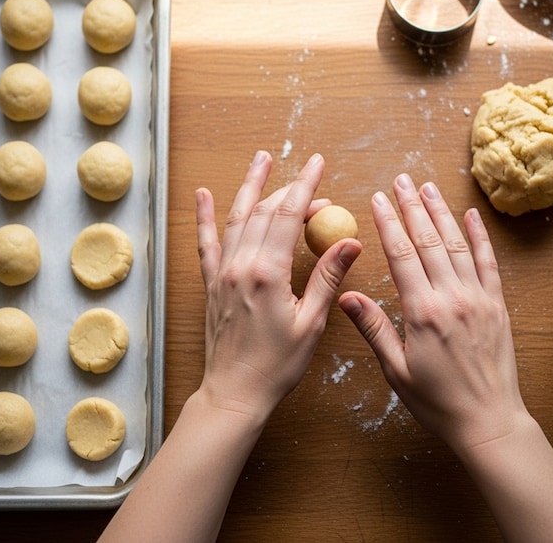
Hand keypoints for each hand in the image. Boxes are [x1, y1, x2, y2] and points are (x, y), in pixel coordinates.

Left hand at [197, 151, 361, 421]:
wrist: (234, 392)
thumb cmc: (276, 365)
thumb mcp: (311, 323)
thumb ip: (328, 278)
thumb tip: (350, 242)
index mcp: (267, 273)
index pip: (289, 216)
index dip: (306, 187)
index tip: (318, 164)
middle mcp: (240, 265)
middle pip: (266, 213)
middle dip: (291, 191)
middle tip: (312, 180)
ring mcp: (222, 272)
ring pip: (237, 218)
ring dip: (250, 187)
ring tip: (261, 160)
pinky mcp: (212, 283)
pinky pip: (206, 242)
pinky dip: (204, 216)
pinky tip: (203, 194)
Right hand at [339, 174, 527, 452]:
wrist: (488, 422)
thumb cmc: (438, 402)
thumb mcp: (396, 370)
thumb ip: (373, 329)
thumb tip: (346, 297)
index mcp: (423, 312)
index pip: (402, 255)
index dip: (389, 223)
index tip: (379, 199)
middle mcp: (452, 297)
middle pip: (429, 241)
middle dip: (412, 207)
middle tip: (400, 179)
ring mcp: (478, 298)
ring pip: (457, 245)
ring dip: (441, 213)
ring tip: (427, 187)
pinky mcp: (497, 306)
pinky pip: (488, 263)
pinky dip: (479, 236)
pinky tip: (470, 215)